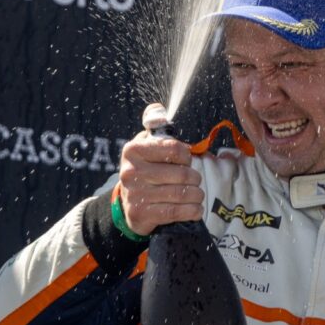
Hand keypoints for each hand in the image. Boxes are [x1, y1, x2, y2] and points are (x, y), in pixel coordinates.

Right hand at [117, 103, 204, 235]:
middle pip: (181, 174)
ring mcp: (136, 195)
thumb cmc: (144, 169)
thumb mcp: (145, 144)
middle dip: (194, 178)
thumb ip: (154, 124)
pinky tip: (195, 208)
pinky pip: (176, 212)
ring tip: (197, 194)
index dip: (187, 156)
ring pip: (181, 194)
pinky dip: (192, 210)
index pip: (174, 149)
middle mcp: (131, 172)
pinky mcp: (141, 214)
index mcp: (133, 150)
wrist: (127, 204)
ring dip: (196, 195)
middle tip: (194, 180)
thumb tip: (159, 110)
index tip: (186, 161)